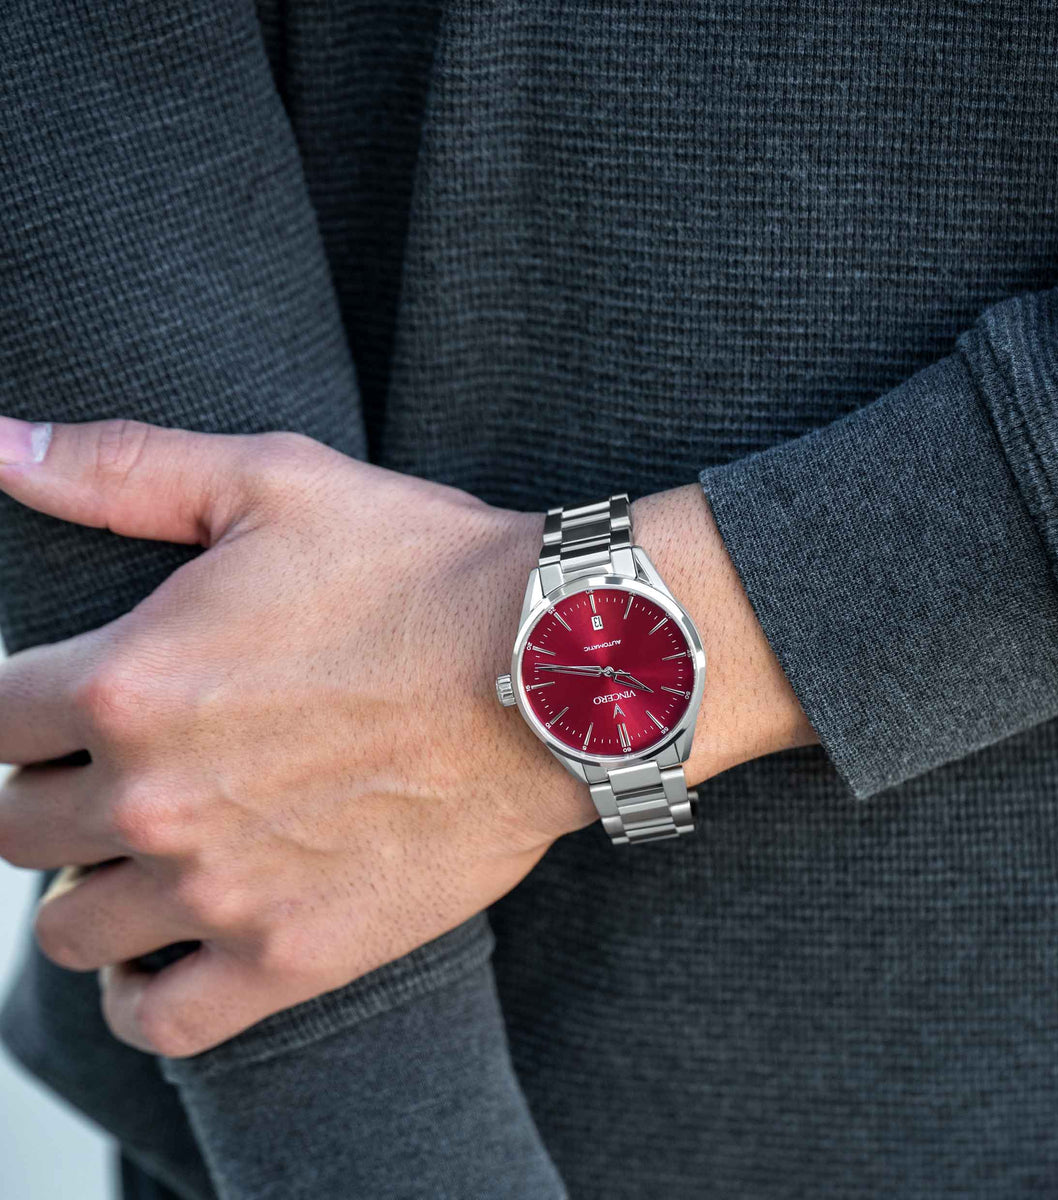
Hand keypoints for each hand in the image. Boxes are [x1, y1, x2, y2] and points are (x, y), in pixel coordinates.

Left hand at [0, 415, 816, 1057]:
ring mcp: (219, 892)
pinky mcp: (291, 956)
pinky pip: (157, 1020)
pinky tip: (162, 952)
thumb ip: (117, 466)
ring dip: (91, 885)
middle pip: (16, 826)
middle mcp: (153, 799)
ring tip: (153, 848)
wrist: (558, 673)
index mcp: (127, 682)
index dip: (21, 702)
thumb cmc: (427, 571)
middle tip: (128, 763)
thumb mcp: (275, 483)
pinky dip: (135, 995)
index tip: (70, 697)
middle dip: (55, 788)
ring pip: (67, 926)